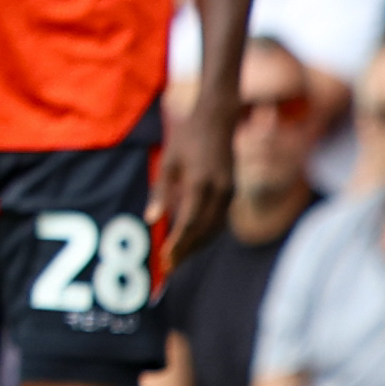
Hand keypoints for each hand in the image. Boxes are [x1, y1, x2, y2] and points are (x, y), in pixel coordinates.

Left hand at [154, 86, 235, 263]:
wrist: (218, 117)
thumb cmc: (188, 137)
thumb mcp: (169, 161)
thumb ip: (161, 192)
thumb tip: (151, 220)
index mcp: (199, 182)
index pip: (189, 222)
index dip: (178, 244)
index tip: (165, 260)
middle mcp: (218, 189)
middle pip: (203, 230)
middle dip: (186, 251)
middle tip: (169, 267)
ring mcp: (229, 190)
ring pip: (214, 228)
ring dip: (197, 245)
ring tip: (179, 258)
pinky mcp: (232, 190)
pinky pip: (220, 219)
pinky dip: (207, 233)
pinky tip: (193, 240)